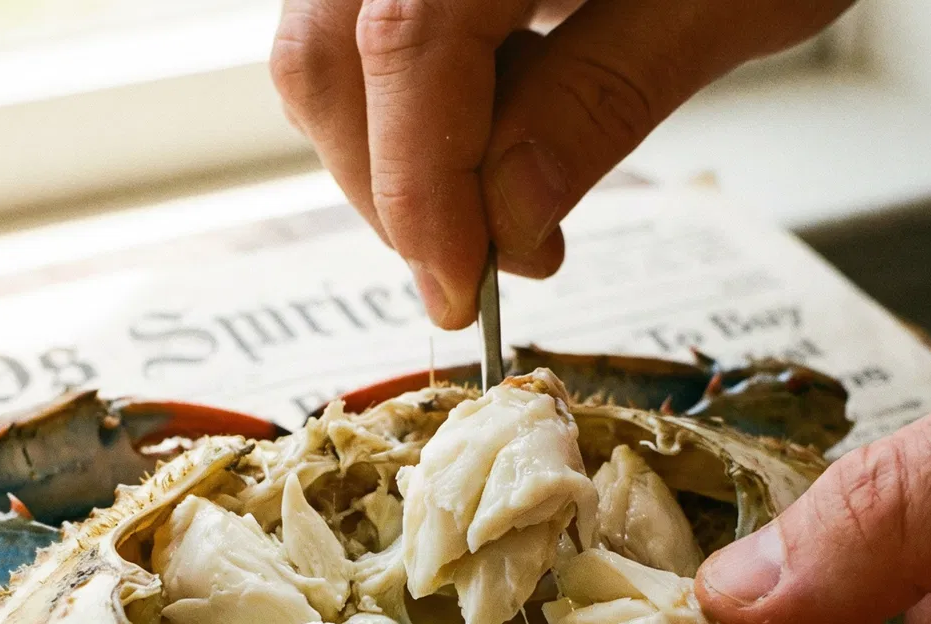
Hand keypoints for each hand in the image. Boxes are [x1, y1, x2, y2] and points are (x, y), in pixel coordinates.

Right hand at [270, 0, 850, 327]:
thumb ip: (606, 95)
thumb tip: (506, 219)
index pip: (405, 43)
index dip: (419, 185)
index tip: (462, 289)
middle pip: (329, 49)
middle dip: (394, 185)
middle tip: (485, 266)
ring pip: (325, 42)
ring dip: (395, 149)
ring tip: (506, 190)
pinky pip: (359, 22)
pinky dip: (408, 97)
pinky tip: (501, 109)